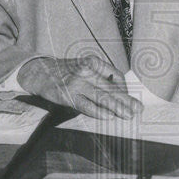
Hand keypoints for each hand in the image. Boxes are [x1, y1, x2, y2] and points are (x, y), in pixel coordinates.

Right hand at [17, 56, 141, 118]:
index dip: (125, 88)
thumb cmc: (67, 71)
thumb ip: (101, 75)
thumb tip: (122, 92)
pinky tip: (108, 116)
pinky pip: (85, 105)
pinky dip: (97, 111)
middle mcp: (86, 71)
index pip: (116, 75)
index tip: (128, 98)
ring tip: (128, 115)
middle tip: (138, 109)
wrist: (40, 72)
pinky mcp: (67, 96)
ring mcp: (76, 83)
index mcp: (93, 62)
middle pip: (111, 87)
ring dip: (117, 107)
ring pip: (101, 96)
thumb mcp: (85, 66)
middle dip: (126, 100)